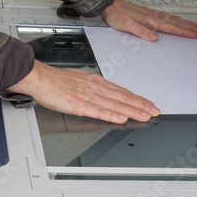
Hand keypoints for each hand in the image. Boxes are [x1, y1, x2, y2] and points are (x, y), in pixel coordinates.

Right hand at [7, 60, 159, 123]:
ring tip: (146, 115)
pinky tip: (122, 118)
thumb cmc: (56, 80)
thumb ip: (93, 86)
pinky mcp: (79, 104)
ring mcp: (89, 96)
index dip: (137, 98)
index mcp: (96, 82)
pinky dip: (112, 114)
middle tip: (155, 110)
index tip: (149, 103)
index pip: (121, 91)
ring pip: (115, 104)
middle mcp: (96, 88)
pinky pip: (99, 111)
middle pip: (123, 97)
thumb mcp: (80, 79)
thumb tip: (104, 90)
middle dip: (141, 104)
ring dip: (132, 110)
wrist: (40, 78)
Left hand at [100, 0, 196, 41]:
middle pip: (175, 22)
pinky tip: (176, 20)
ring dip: (184, 23)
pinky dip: (175, 19)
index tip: (194, 34)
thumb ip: (142, 31)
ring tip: (194, 25)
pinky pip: (166, 16)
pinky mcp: (148, 13)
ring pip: (172, 19)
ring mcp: (152, 14)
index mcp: (151, 20)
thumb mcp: (127, 25)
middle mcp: (153, 16)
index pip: (171, 27)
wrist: (109, 5)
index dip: (184, 31)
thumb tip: (154, 37)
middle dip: (189, 27)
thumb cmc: (117, 15)